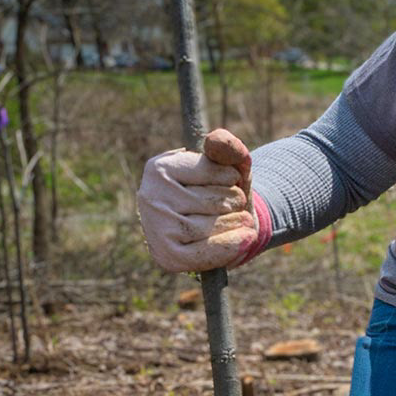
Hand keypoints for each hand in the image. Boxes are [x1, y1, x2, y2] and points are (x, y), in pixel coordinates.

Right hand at [137, 129, 264, 271]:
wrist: (225, 228)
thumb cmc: (226, 193)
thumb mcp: (232, 166)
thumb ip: (229, 148)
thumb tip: (215, 140)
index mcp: (160, 167)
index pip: (212, 170)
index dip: (231, 178)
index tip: (228, 181)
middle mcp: (150, 196)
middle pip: (215, 201)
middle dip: (235, 203)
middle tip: (234, 205)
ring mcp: (155, 227)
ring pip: (212, 226)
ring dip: (237, 223)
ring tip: (239, 220)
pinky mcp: (165, 255)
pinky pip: (205, 252)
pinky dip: (232, 246)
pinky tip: (245, 238)